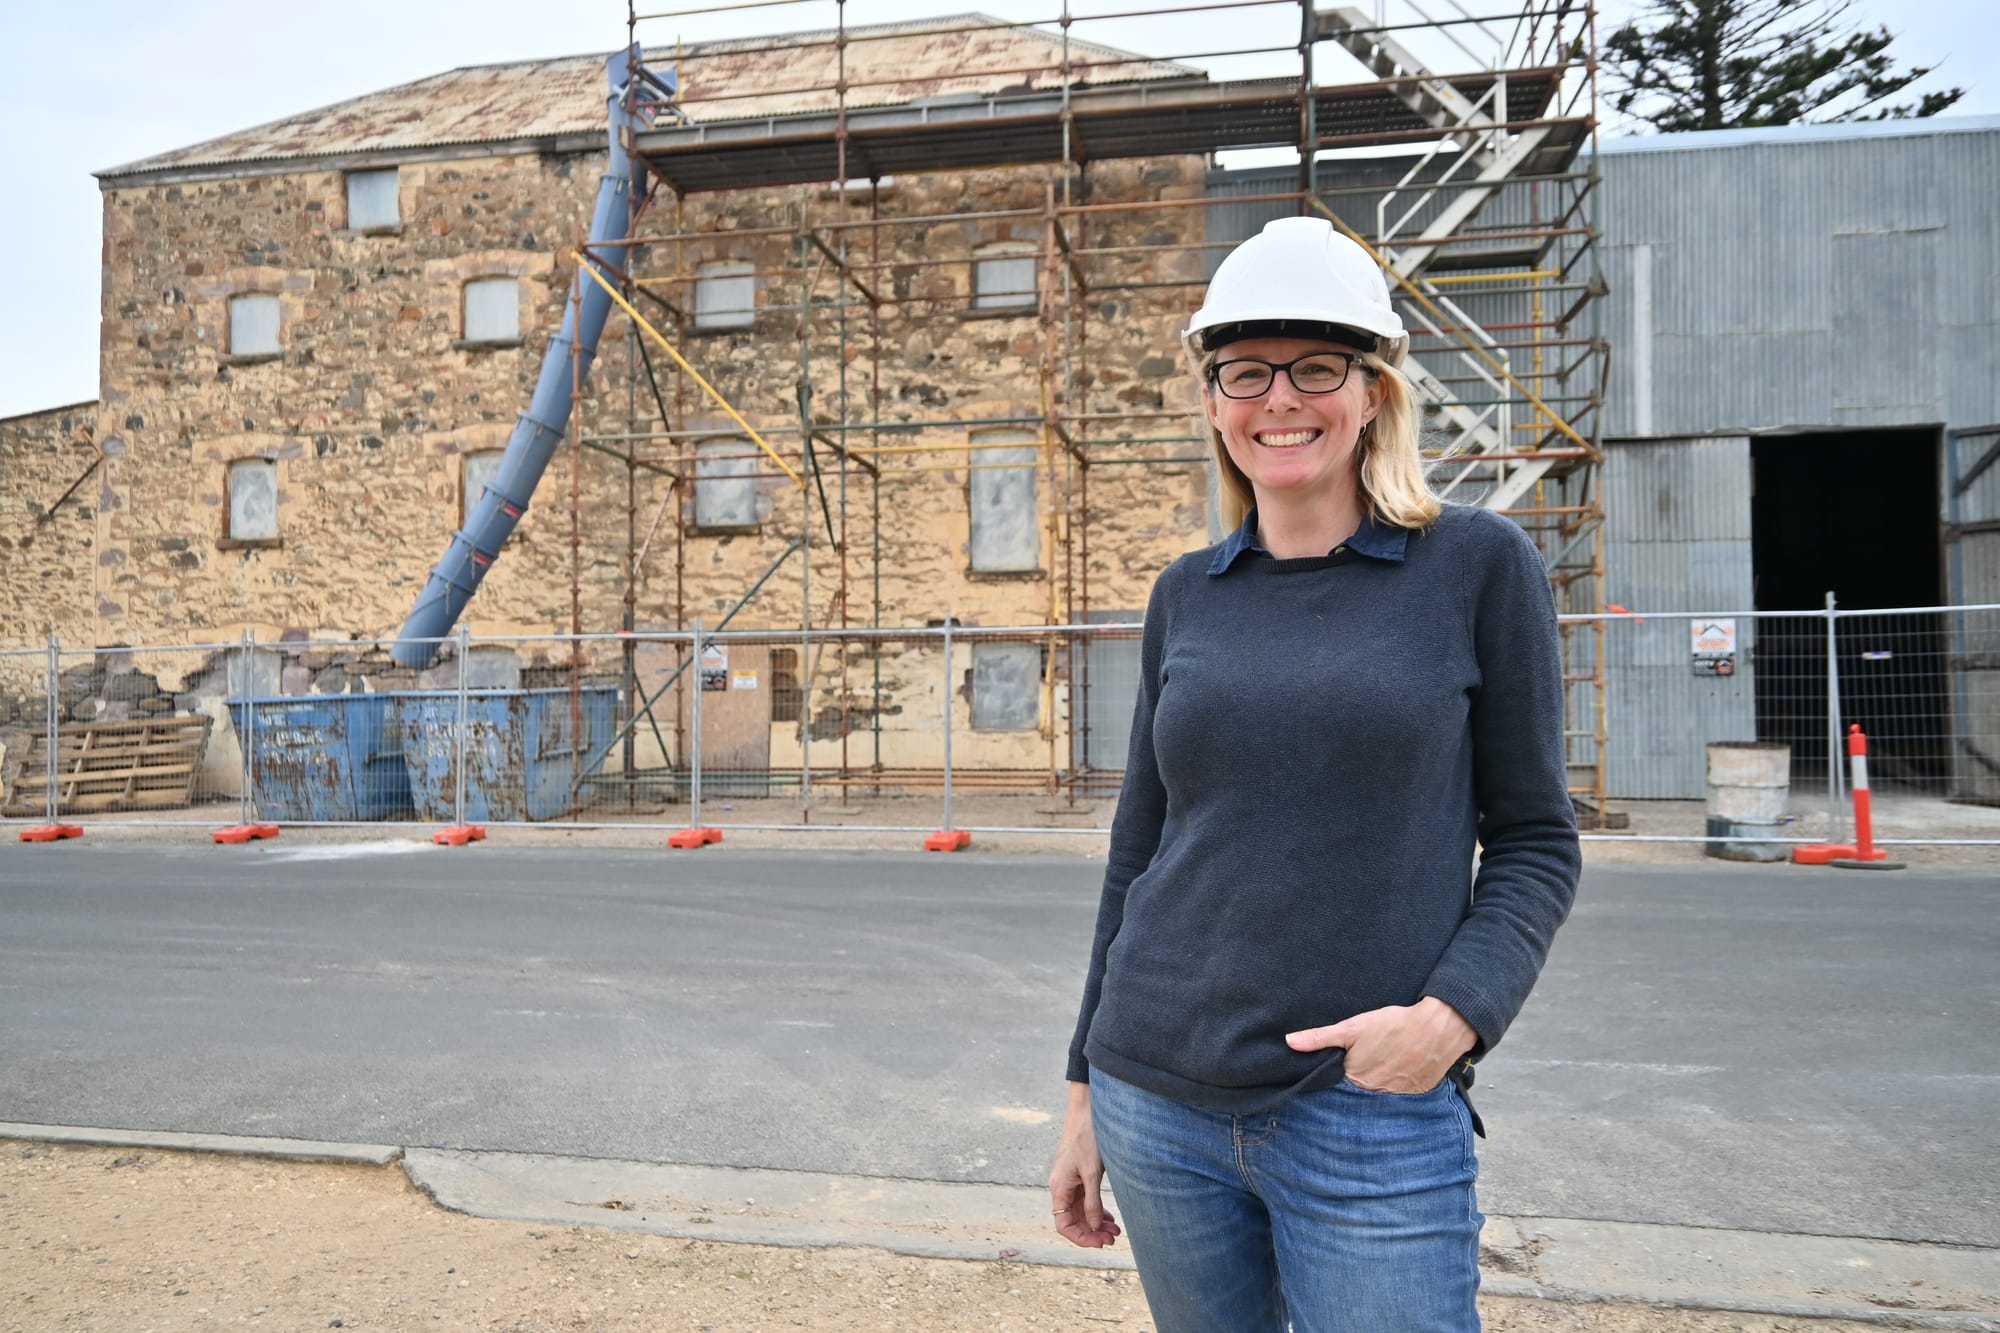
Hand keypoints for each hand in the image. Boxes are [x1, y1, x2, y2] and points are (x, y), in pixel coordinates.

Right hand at [1047, 1082, 1121, 1248]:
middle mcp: (1062, 1187)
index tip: (1099, 1243)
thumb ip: (1092, 1201)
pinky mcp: (1079, 1175)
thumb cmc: (1087, 1137)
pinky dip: (1098, 1210)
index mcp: (1059, 1188)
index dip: (1080, 1238)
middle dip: (1093, 1232)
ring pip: (1081, 1211)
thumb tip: (1094, 1226)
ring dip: (1097, 1223)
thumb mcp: (1092, 1172)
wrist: (1088, 1110)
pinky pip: (1086, 1200)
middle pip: (1073, 1220)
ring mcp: (1070, 1182)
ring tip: (1117, 1231)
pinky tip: (1111, 1217)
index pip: (1063, 1224)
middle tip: (1114, 1239)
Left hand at [1285, 997, 1476, 1093]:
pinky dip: (1402, 1081)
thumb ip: (1320, 1038)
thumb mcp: (1352, 1028)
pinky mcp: (1420, 1091)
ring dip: (1382, 1080)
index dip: (1341, 1072)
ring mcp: (1400, 1094)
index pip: (1341, 1082)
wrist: (1438, 1027)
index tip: (1344, 1063)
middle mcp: (1377, 1092)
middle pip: (1363, 1088)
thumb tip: (1290, 1042)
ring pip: (1384, 1090)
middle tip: (1369, 1059)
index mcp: (1358, 1079)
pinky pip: (1405, 1091)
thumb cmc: (1393, 1025)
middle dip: (1361, 1078)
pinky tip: (1403, 1065)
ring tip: (1386, 1061)